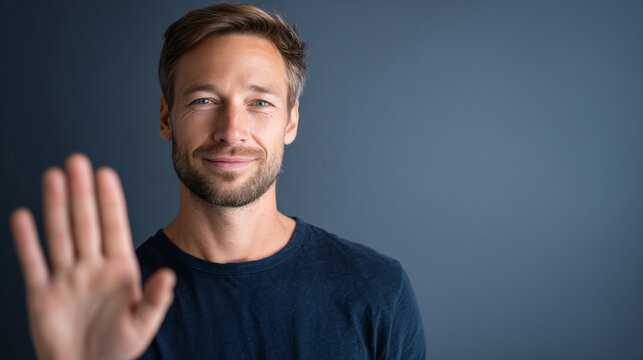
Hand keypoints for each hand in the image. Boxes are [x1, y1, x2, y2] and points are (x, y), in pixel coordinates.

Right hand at [10, 154, 174, 359]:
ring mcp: (66, 277)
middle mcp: (92, 266)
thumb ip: (155, 300)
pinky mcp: (42, 294)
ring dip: (56, 206)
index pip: (114, 227)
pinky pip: (33, 263)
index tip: (106, 174)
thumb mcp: (142, 324)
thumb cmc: (118, 348)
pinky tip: (23, 217)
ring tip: (54, 176)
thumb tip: (169, 276)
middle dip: (82, 193)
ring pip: (59, 235)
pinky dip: (27, 241)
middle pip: (85, 223)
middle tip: (78, 161)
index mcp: (119, 269)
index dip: (110, 201)